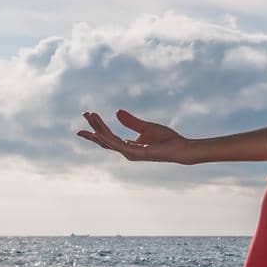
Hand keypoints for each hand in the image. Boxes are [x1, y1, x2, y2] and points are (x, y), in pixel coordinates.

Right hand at [77, 109, 193, 163]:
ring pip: (109, 141)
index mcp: (129, 147)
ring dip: (98, 129)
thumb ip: (131, 121)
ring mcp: (131, 154)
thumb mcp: (146, 127)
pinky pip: (118, 144)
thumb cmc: (167, 139)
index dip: (97, 128)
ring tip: (90, 115)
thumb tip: (116, 111)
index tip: (88, 116)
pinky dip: (107, 137)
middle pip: (105, 140)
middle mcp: (127, 152)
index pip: (108, 138)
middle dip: (93, 128)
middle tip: (84, 114)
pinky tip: (99, 130)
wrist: (182, 147)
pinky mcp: (137, 153)